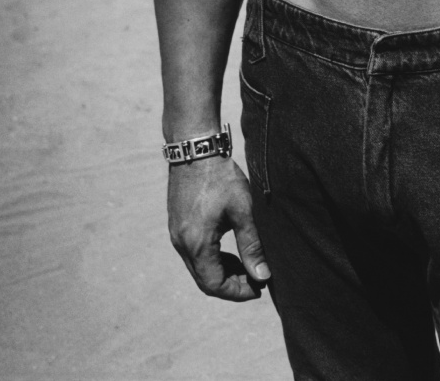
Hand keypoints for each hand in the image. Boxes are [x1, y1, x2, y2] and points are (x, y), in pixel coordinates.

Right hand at [167, 155, 270, 300]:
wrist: (195, 148)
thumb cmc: (221, 176)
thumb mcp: (242, 209)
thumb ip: (252, 244)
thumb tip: (263, 276)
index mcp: (196, 244)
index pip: (214, 285)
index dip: (237, 292)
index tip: (259, 288)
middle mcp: (181, 243)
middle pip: (204, 280)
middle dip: (231, 284)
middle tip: (256, 278)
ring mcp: (176, 234)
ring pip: (198, 267)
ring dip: (221, 271)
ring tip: (246, 264)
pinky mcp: (177, 224)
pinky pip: (193, 253)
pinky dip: (212, 258)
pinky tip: (230, 247)